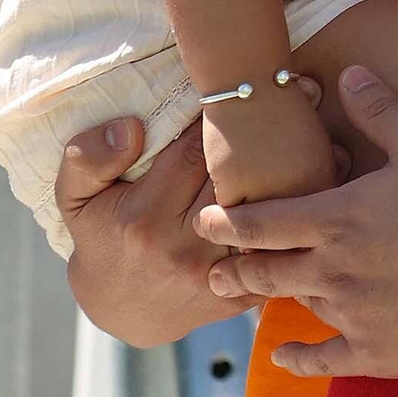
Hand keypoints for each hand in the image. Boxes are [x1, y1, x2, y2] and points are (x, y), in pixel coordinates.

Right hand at [56, 76, 324, 347]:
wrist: (121, 309)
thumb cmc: (101, 236)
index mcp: (144, 216)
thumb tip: (131, 127)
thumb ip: (87, 157)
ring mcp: (213, 276)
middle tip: (297, 92)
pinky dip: (296, 223)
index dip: (222, 117)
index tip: (246, 87)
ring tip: (323, 136)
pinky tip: (320, 186)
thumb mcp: (74, 197)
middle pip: (238, 181)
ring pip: (264, 218)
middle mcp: (182, 247)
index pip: (195, 152)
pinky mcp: (237, 298)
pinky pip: (274, 254)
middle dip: (267, 139)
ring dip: (294, 178)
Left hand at [195, 65, 397, 377]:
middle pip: (262, 271)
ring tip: (252, 298)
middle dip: (232, 270)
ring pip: (296, 308)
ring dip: (273, 301)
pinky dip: (299, 359)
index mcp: (334, 220)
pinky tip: (284, 356)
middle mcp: (330, 271)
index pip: (258, 223)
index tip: (203, 222)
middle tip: (211, 272)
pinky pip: (324, 360)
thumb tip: (348, 72)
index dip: (223, 222)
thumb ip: (380, 109)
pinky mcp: (374, 353)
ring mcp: (350, 316)